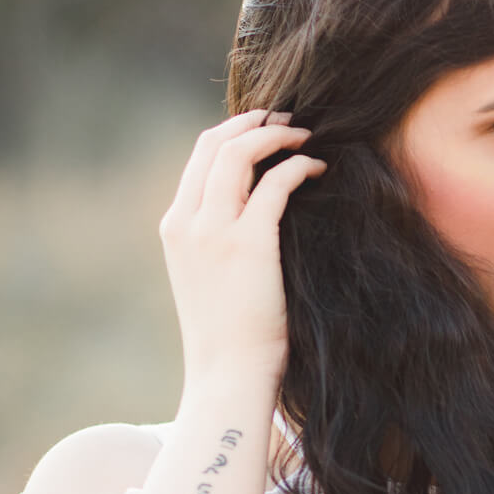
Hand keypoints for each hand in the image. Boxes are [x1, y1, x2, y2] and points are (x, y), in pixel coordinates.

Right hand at [158, 109, 326, 388]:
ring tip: (306, 137)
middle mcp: (187, 222)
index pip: (200, 156)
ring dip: (276, 135)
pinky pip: (275, 183)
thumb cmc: (230, 333)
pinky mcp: (247, 242)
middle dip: (255, 122)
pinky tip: (318, 170)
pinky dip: (299, 166)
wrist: (227, 374)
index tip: (267, 127)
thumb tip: (256, 208)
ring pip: (239, 153)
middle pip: (215, 143)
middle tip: (291, 120)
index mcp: (175, 226)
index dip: (235, 131)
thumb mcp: (211, 276)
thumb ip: (221, 238)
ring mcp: (213, 231)